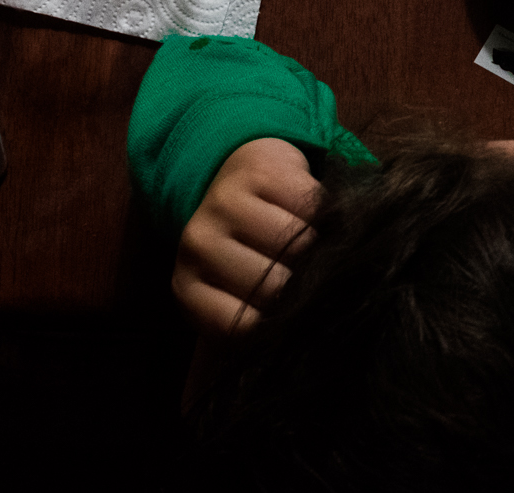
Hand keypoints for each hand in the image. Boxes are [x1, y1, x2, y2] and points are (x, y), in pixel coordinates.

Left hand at [172, 137, 320, 335]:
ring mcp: (224, 203)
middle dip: (304, 285)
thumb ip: (253, 321)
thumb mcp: (235, 297)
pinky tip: (316, 217)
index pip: (242, 325)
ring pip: (298, 242)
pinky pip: (311, 203)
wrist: (235, 182)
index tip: (294, 317)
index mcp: (188, 287)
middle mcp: (197, 243)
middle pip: (272, 284)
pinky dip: (325, 213)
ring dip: (320, 246)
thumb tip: (295, 342)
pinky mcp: (258, 171)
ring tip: (319, 247)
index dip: (279, 324)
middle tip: (317, 281)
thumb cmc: (243, 251)